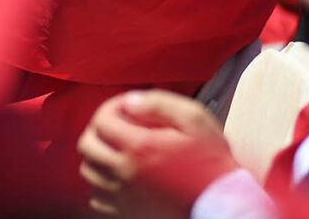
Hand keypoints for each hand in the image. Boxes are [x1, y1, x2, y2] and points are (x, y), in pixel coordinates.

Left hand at [78, 90, 241, 217]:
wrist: (221, 202)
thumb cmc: (210, 160)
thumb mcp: (194, 119)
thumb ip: (160, 103)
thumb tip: (130, 101)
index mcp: (140, 147)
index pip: (101, 121)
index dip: (110, 108)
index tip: (125, 108)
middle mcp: (125, 173)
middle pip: (87, 146)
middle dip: (97, 130)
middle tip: (116, 126)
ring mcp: (122, 197)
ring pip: (88, 173)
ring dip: (96, 156)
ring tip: (116, 149)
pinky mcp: (125, 214)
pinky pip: (96, 198)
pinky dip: (101, 184)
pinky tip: (119, 176)